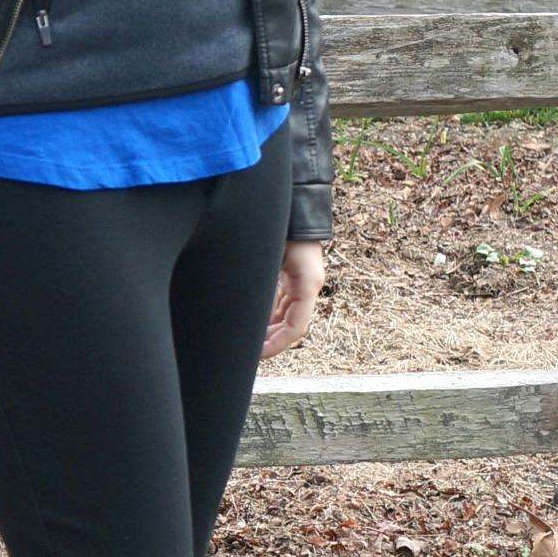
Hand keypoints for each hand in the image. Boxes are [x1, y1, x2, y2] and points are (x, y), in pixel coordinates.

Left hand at [261, 240, 326, 359]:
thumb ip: (265, 291)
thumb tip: (252, 319)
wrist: (292, 200)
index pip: (296, 328)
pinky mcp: (294, 272)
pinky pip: (284, 299)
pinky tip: (255, 319)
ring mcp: (302, 279)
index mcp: (307, 285)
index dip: (278, 345)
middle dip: (271, 340)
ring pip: (287, 313)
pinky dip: (271, 312)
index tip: (259, 355)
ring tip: (249, 339)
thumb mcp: (270, 261)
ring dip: (270, 328)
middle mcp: (308, 285)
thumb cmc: (281, 228)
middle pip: (292, 324)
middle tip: (249, 352)